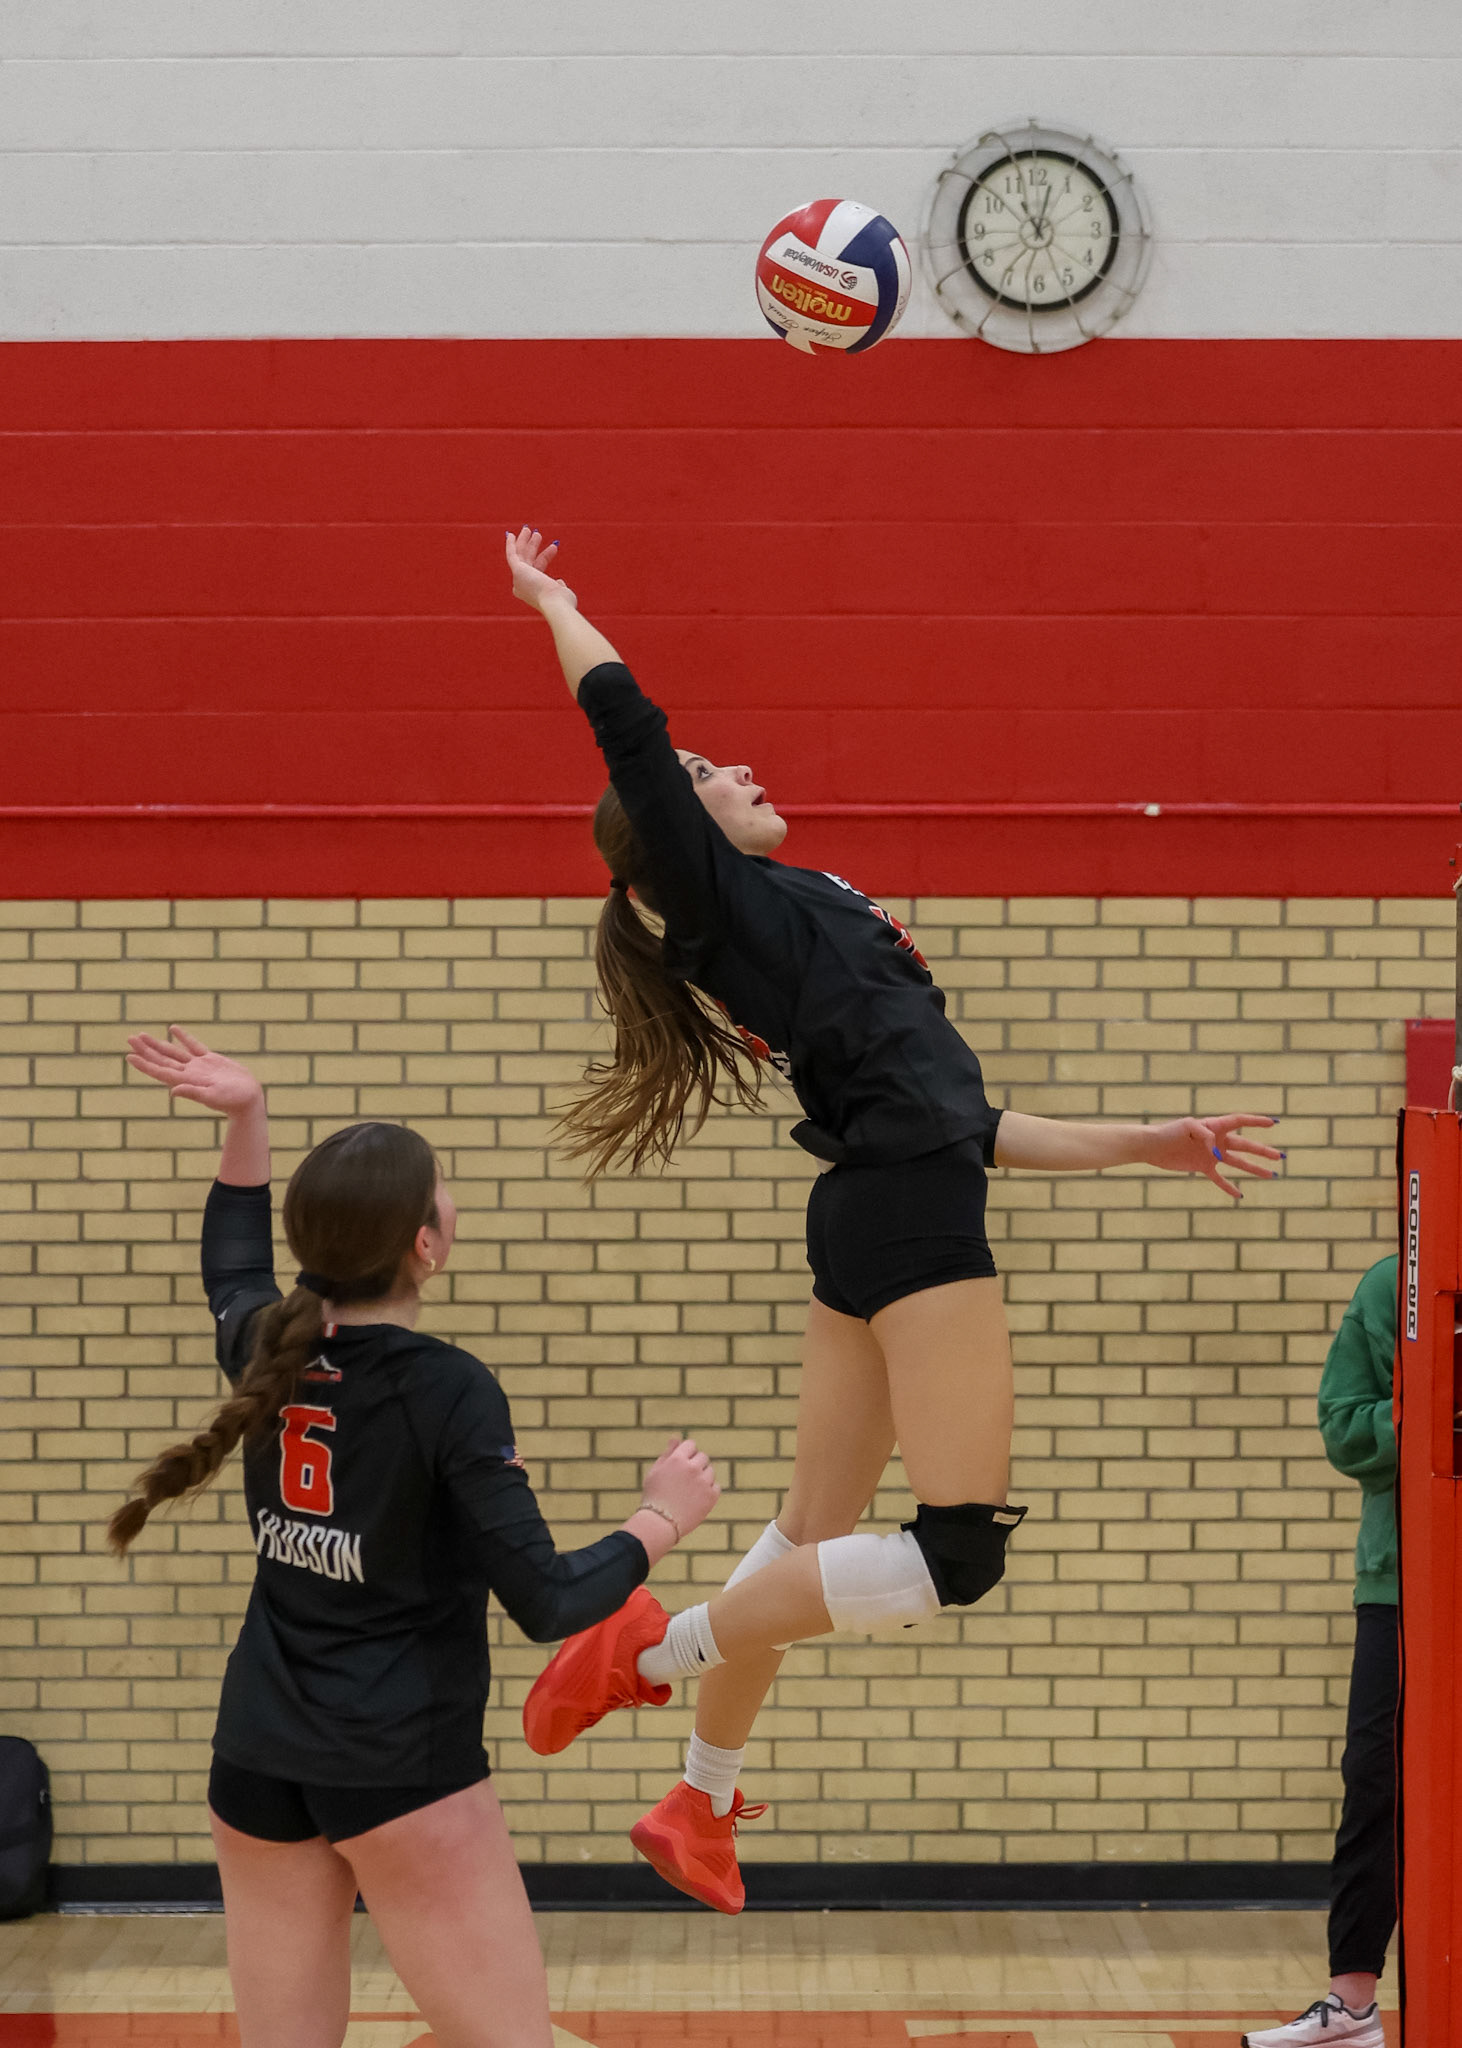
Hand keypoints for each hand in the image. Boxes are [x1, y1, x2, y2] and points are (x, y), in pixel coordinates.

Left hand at [126, 1027, 263, 1116]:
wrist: (249, 1099)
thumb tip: (172, 1091)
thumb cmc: (233, 1100)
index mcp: (186, 1081)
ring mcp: (198, 1066)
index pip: (160, 1071)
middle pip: (161, 1059)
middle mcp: (188, 1073)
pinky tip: (173, 1029)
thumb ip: (194, 1093)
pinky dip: (182, 1037)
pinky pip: (193, 1045)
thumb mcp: (213, 1097)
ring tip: (142, 1035)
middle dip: (145, 1050)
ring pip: (173, 1052)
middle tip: (129, 1038)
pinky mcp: (210, 1060)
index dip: (144, 1064)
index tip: (129, 1056)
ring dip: (157, 1044)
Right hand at [506, 525, 576, 614]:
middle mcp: (523, 586)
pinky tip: (511, 535)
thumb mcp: (561, 592)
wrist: (555, 603)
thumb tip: (559, 582)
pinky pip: (511, 555)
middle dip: (532, 547)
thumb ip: (557, 586)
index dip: (545, 557)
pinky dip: (510, 544)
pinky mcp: (517, 570)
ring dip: (524, 542)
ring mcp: (519, 578)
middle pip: (528, 561)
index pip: (538, 568)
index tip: (554, 547)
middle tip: (538, 534)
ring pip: (520, 556)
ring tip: (529, 529)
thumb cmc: (562, 600)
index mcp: (533, 592)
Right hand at [641, 1436, 720, 1538]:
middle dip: (695, 1465)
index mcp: (677, 1459)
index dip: (686, 1454)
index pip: (691, 1445)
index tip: (681, 1465)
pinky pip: (716, 1486)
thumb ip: (668, 1453)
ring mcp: (703, 1482)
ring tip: (689, 1492)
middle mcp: (692, 1468)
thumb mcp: (656, 1472)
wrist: (660, 1523)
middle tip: (684, 1481)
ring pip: (710, 1471)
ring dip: (702, 1478)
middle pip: (703, 1457)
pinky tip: (696, 1499)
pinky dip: (708, 1491)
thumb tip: (676, 1437)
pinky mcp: (711, 1496)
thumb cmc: (655, 1497)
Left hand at [1141, 1114, 1281, 1200]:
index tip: (1274, 1124)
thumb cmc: (1168, 1132)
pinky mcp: (1202, 1167)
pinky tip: (1240, 1195)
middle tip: (1280, 1157)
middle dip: (1262, 1151)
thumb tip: (1217, 1149)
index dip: (1256, 1122)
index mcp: (1214, 1126)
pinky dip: (1229, 1187)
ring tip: (1271, 1175)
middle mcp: (1216, 1140)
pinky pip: (1219, 1179)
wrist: (1152, 1146)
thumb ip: (1204, 1134)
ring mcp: (1211, 1154)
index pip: (1240, 1121)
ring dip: (1254, 1168)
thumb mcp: (1186, 1127)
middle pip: (1245, 1145)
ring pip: (1237, 1162)